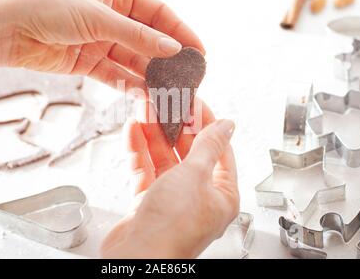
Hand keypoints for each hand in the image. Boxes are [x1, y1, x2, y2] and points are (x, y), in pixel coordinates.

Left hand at [0, 0, 203, 90]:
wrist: (10, 30)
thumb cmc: (49, 9)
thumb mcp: (99, 18)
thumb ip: (137, 35)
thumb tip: (172, 48)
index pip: (158, 13)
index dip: (180, 31)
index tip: (198, 51)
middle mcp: (112, 17)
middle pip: (148, 39)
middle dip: (167, 59)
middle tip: (187, 77)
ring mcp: (102, 41)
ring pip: (134, 60)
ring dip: (150, 76)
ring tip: (169, 92)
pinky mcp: (91, 62)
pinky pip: (117, 75)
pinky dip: (129, 85)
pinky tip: (143, 95)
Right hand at [101, 101, 238, 257]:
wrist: (137, 257)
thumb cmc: (172, 228)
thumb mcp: (195, 176)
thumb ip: (207, 146)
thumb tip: (226, 126)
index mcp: (221, 194)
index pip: (218, 150)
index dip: (207, 123)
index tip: (196, 102)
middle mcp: (198, 197)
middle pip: (189, 152)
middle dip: (175, 126)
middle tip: (167, 102)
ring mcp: (171, 199)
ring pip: (164, 159)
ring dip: (154, 134)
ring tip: (146, 109)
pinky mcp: (148, 202)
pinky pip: (145, 170)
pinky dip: (138, 151)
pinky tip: (133, 131)